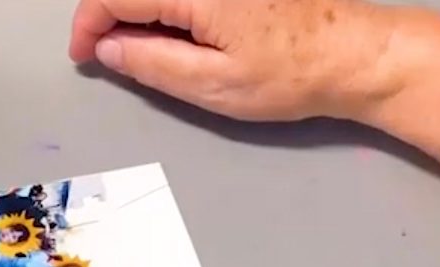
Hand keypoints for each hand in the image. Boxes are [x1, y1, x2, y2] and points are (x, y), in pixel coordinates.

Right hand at [68, 0, 398, 121]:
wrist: (356, 54)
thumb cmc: (295, 73)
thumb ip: (152, 63)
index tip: (84, 53)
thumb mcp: (214, 85)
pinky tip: (181, 31)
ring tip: (147, 47)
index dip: (88, 22)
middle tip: (109, 53)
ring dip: (140, 9)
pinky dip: (168, 6)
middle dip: (110, 13)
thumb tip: (108, 48)